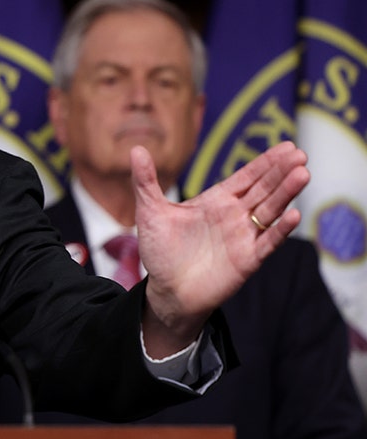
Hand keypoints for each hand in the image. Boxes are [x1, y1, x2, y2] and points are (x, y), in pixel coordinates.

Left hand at [133, 141, 309, 354]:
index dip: (266, 162)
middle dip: (281, 172)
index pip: (246, 177)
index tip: (287, 147)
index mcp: (216, 201)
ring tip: (303, 174)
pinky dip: (280, 230)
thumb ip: (145, 181)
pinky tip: (293, 215)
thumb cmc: (160, 251)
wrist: (166, 291)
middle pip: (263, 189)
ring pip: (270, 210)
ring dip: (286, 193)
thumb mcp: (150, 212)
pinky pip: (267, 242)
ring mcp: (243, 237)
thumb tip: (136, 149)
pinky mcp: (247, 260)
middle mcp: (234, 216)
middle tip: (301, 154)